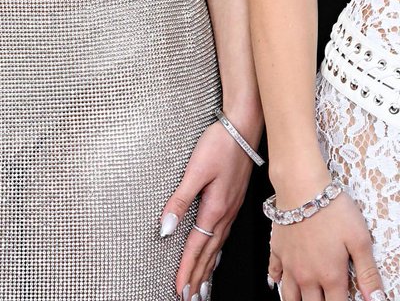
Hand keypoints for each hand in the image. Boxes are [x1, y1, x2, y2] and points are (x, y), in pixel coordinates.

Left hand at [160, 119, 253, 299]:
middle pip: (208, 254)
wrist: (244, 127)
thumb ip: (179, 200)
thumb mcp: (195, 170)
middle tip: (188, 297)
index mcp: (214, 209)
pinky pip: (223, 236)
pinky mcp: (232, 200)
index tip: (179, 290)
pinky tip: (214, 256)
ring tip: (201, 288)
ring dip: (207, 269)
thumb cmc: (220, 144)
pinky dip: (216, 253)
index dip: (186, 270)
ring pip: (217, 247)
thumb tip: (165, 227)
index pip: (196, 248)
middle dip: (197, 277)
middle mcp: (225, 213)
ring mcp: (231, 208)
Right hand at [267, 190, 384, 300]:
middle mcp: (307, 275)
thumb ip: (368, 273)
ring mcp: (290, 263)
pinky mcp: (277, 248)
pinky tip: (278, 281)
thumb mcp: (360, 239)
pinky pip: (273, 272)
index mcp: (330, 276)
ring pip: (289, 296)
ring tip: (303, 300)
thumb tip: (376, 299)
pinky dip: (276, 280)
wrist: (301, 186)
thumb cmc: (332, 209)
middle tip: (324, 299)